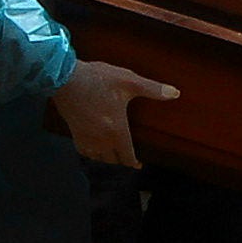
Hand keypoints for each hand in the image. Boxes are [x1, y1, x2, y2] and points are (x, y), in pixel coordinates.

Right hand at [52, 60, 175, 167]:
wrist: (66, 78)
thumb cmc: (98, 79)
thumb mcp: (129, 81)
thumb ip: (153, 89)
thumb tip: (176, 93)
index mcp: (117, 131)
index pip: (126, 157)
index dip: (133, 163)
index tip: (138, 165)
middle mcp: (101, 140)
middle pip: (112, 160)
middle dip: (121, 161)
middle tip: (127, 157)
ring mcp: (86, 138)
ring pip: (98, 158)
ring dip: (106, 159)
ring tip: (113, 155)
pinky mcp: (74, 133)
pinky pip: (84, 152)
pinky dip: (91, 154)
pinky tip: (94, 148)